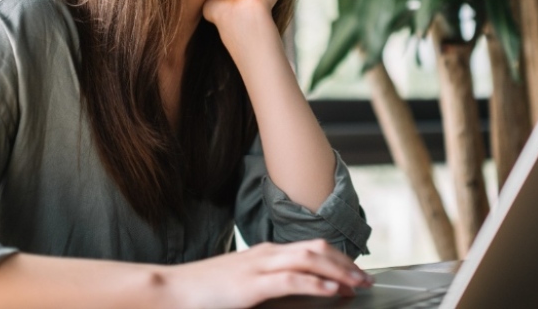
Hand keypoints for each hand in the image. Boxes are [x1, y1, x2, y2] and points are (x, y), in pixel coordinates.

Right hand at [169, 239, 373, 308]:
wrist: (172, 289)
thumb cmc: (205, 289)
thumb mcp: (241, 281)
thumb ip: (265, 281)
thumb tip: (289, 287)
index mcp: (266, 253)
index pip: (310, 248)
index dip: (337, 258)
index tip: (354, 271)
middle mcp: (266, 254)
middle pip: (316, 248)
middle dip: (345, 262)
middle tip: (365, 278)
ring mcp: (259, 266)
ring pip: (309, 259)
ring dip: (338, 271)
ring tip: (357, 283)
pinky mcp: (251, 284)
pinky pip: (291, 279)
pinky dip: (315, 283)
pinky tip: (331, 290)